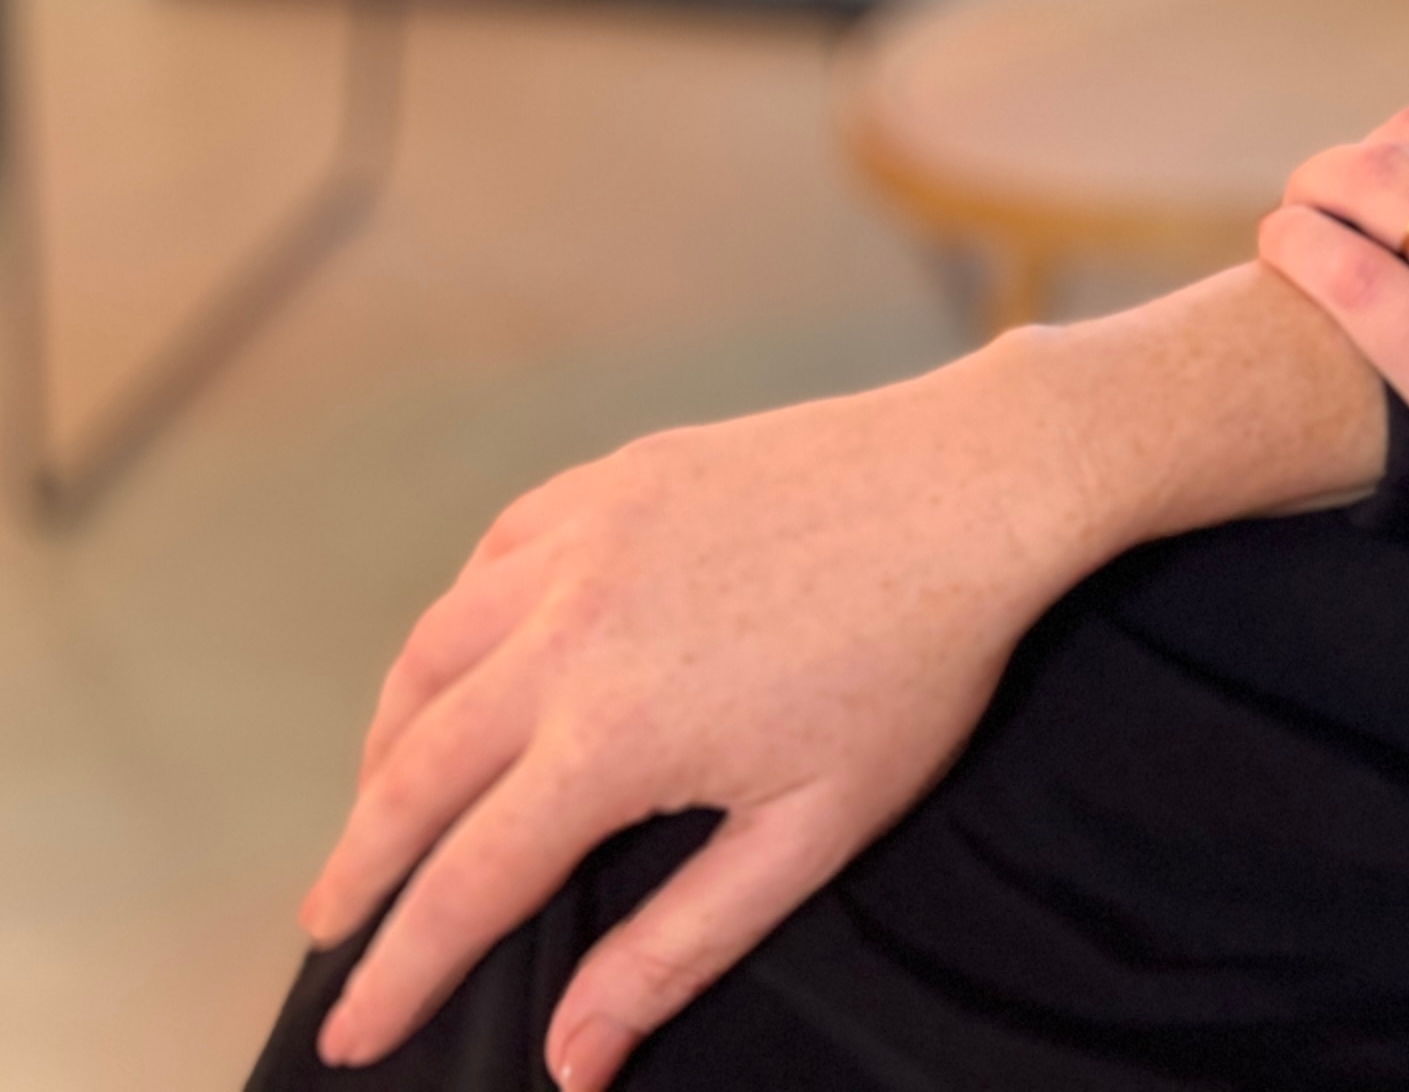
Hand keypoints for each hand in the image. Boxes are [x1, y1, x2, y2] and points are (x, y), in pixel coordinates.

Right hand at [298, 268, 1385, 1086]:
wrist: (980, 483)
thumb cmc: (917, 665)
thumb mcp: (813, 830)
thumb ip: (678, 946)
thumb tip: (568, 1060)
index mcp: (608, 738)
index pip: (463, 886)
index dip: (398, 971)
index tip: (352, 1034)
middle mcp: (563, 634)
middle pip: (412, 774)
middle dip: (359, 868)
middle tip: (329, 931)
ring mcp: (582, 540)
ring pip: (431, 655)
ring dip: (387, 741)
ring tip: (379, 804)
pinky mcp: (615, 475)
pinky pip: (490, 557)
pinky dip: (452, 626)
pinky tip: (458, 658)